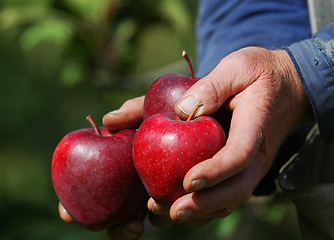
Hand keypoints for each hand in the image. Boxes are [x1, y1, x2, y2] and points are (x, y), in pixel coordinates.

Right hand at [58, 96, 171, 239]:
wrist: (204, 112)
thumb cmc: (175, 108)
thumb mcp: (152, 107)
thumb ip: (133, 110)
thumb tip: (107, 119)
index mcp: (120, 160)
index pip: (90, 183)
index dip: (73, 201)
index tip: (66, 214)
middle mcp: (133, 178)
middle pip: (111, 208)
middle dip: (106, 224)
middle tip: (98, 226)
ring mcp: (155, 189)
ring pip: (136, 217)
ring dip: (128, 229)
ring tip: (135, 227)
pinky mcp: (182, 195)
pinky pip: (170, 212)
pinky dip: (164, 219)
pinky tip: (164, 219)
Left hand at [160, 46, 309, 224]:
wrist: (286, 87)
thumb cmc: (259, 74)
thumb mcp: (237, 66)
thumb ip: (212, 85)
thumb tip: (181, 110)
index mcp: (255, 125)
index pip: (239, 155)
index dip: (216, 171)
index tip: (188, 181)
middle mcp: (257, 152)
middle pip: (236, 188)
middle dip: (205, 204)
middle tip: (173, 212)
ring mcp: (251, 164)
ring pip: (230, 198)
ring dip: (201, 212)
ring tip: (165, 216)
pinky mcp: (241, 168)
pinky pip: (225, 193)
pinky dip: (203, 206)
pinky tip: (174, 207)